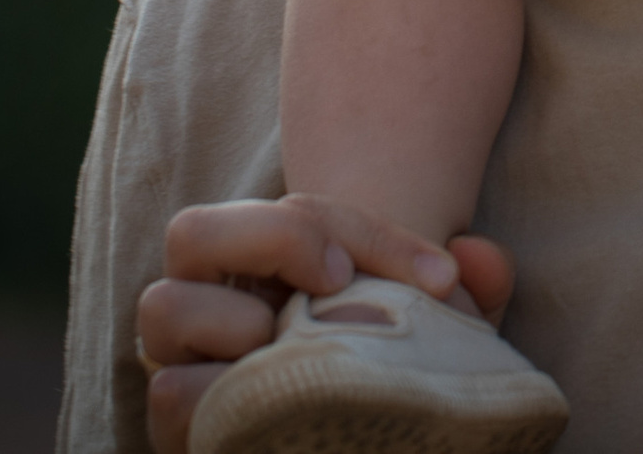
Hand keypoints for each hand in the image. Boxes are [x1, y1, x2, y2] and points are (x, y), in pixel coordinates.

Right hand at [136, 193, 511, 453]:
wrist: (355, 442)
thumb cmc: (392, 374)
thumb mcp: (442, 335)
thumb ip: (472, 291)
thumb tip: (480, 257)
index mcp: (267, 259)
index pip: (302, 211)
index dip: (374, 233)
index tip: (441, 277)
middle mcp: (212, 296)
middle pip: (193, 230)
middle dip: (276, 239)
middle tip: (341, 280)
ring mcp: (185, 359)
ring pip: (163, 307)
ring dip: (236, 322)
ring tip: (293, 351)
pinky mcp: (181, 421)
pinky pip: (170, 394)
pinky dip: (222, 394)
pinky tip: (283, 408)